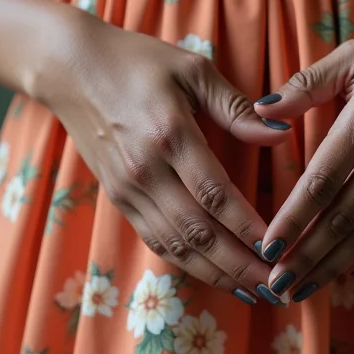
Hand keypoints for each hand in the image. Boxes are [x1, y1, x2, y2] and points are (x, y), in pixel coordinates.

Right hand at [39, 8, 292, 304]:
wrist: (72, 69)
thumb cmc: (139, 63)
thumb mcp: (192, 70)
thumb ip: (235, 107)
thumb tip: (280, 133)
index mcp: (169, 135)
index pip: (215, 195)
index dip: (249, 228)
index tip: (281, 249)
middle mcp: (146, 171)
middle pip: (198, 232)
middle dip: (240, 264)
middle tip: (277, 286)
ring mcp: (128, 190)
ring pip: (176, 246)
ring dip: (216, 273)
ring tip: (254, 290)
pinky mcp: (119, 198)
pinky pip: (156, 240)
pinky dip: (187, 264)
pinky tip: (214, 274)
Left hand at [255, 0, 353, 301]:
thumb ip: (307, 84)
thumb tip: (260, 110)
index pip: (321, 183)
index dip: (292, 221)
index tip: (266, 249)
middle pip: (342, 219)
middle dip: (307, 257)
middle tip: (277, 286)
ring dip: (333, 265)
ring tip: (304, 289)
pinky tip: (348, 270)